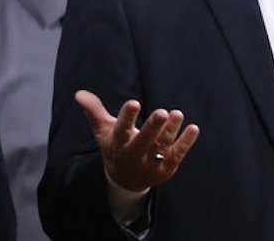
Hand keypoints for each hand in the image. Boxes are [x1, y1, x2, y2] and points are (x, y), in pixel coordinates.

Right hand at [75, 89, 199, 191]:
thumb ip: (94, 111)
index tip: (133, 103)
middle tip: (162, 112)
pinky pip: (177, 154)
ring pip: (162, 146)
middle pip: (144, 142)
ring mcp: (151, 164)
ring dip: (171, 131)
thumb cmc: (115, 146)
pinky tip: (193, 128)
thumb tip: (79, 93)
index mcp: (118, 144)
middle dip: (153, 127)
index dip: (127, 117)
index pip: (121, 130)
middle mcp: (134, 155)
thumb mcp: (103, 130)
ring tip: (177, 114)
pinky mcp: (166, 168)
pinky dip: (186, 142)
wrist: (126, 180)